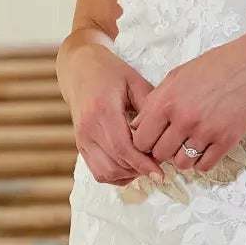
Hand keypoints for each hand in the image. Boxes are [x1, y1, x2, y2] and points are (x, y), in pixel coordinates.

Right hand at [61, 32, 164, 184]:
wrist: (80, 69)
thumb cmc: (110, 72)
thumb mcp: (134, 82)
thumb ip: (149, 108)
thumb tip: (165, 134)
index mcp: (103, 110)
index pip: (123, 148)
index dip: (143, 164)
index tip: (161, 173)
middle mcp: (89, 128)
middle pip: (116, 164)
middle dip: (139, 170)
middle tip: (157, 167)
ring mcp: (82, 139)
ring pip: (105, 173)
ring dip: (128, 175)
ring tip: (144, 166)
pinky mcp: (80, 145)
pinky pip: (98, 172)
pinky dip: (116, 175)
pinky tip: (130, 167)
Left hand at [128, 35, 245, 174]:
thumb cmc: (212, 67)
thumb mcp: (175, 76)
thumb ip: (154, 101)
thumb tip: (137, 126)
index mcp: (167, 102)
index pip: (141, 140)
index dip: (143, 143)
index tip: (151, 140)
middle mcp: (184, 120)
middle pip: (160, 155)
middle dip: (162, 151)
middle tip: (171, 142)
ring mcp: (206, 132)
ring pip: (182, 164)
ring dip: (182, 158)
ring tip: (188, 145)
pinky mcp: (226, 140)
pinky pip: (205, 165)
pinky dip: (201, 161)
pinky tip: (203, 149)